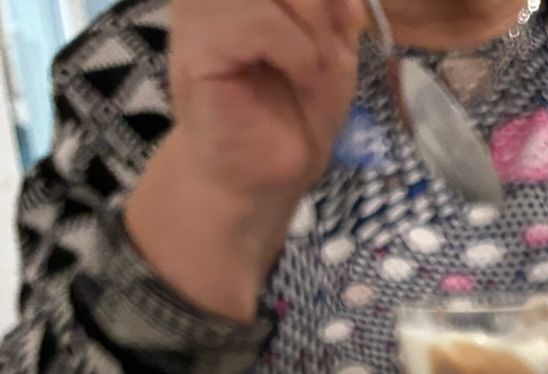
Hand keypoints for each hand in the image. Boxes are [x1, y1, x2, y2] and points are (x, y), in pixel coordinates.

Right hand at [168, 0, 362, 213]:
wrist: (265, 177)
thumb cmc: (294, 112)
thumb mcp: (331, 45)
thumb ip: (333, 4)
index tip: (346, 16)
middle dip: (318, 1)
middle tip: (331, 43)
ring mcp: (199, 8)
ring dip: (309, 24)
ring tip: (315, 64)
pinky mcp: (196, 43)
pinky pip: (257, 21)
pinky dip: (295, 49)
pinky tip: (301, 75)